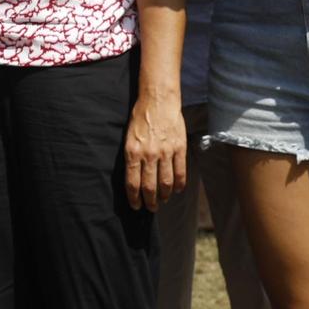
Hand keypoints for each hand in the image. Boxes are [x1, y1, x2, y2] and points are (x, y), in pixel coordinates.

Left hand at [125, 95, 187, 210]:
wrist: (158, 101)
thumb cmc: (141, 117)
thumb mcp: (129, 136)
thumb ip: (132, 156)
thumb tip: (134, 177)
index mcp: (132, 152)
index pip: (132, 183)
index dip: (134, 198)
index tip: (135, 206)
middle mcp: (148, 154)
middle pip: (149, 187)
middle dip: (149, 202)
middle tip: (150, 208)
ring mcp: (165, 152)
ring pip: (166, 183)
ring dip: (164, 196)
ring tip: (162, 200)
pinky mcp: (179, 149)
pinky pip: (180, 172)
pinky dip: (179, 185)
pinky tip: (177, 190)